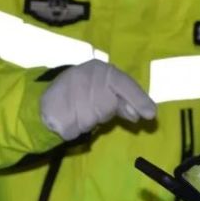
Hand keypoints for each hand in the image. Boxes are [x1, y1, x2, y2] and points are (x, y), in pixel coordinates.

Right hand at [40, 59, 155, 140]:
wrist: (48, 97)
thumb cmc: (86, 93)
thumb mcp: (106, 90)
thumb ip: (125, 101)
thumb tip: (140, 114)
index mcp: (101, 69)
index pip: (124, 84)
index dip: (138, 99)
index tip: (150, 115)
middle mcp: (85, 76)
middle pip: (107, 107)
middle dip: (103, 113)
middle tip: (92, 107)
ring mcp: (68, 92)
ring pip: (90, 121)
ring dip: (88, 122)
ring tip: (78, 111)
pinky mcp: (55, 110)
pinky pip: (74, 130)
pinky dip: (74, 130)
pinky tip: (69, 119)